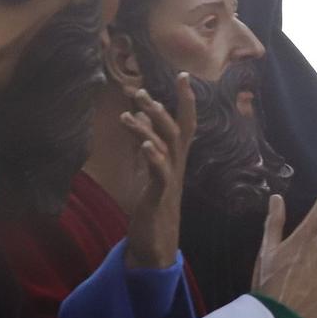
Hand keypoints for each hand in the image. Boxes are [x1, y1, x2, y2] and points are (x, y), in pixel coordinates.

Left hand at [122, 79, 196, 269]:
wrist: (156, 243)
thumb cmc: (152, 205)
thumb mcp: (148, 168)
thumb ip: (145, 142)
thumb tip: (137, 117)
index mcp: (175, 158)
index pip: (184, 123)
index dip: (185, 100)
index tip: (183, 75)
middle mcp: (176, 165)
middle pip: (175, 130)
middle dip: (160, 109)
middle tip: (140, 91)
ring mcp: (169, 180)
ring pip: (166, 147)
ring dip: (149, 128)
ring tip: (131, 113)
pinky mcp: (158, 195)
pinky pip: (160, 172)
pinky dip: (153, 156)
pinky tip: (144, 145)